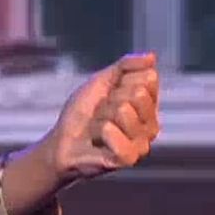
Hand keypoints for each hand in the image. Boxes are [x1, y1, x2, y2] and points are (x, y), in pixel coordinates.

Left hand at [41, 52, 160, 184]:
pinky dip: (102, 133)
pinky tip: (99, 139)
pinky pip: (117, 135)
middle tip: (100, 113)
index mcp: (149, 106)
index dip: (120, 82)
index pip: (148, 78)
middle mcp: (151, 125)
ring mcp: (142, 144)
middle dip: (110, 99)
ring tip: (97, 127)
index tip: (108, 94)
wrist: (62, 141)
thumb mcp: (101, 81)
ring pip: (125, 111)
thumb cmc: (82, 112)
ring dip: (101, 116)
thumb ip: (125, 66)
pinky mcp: (129, 158)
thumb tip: (152, 56)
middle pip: (138, 93)